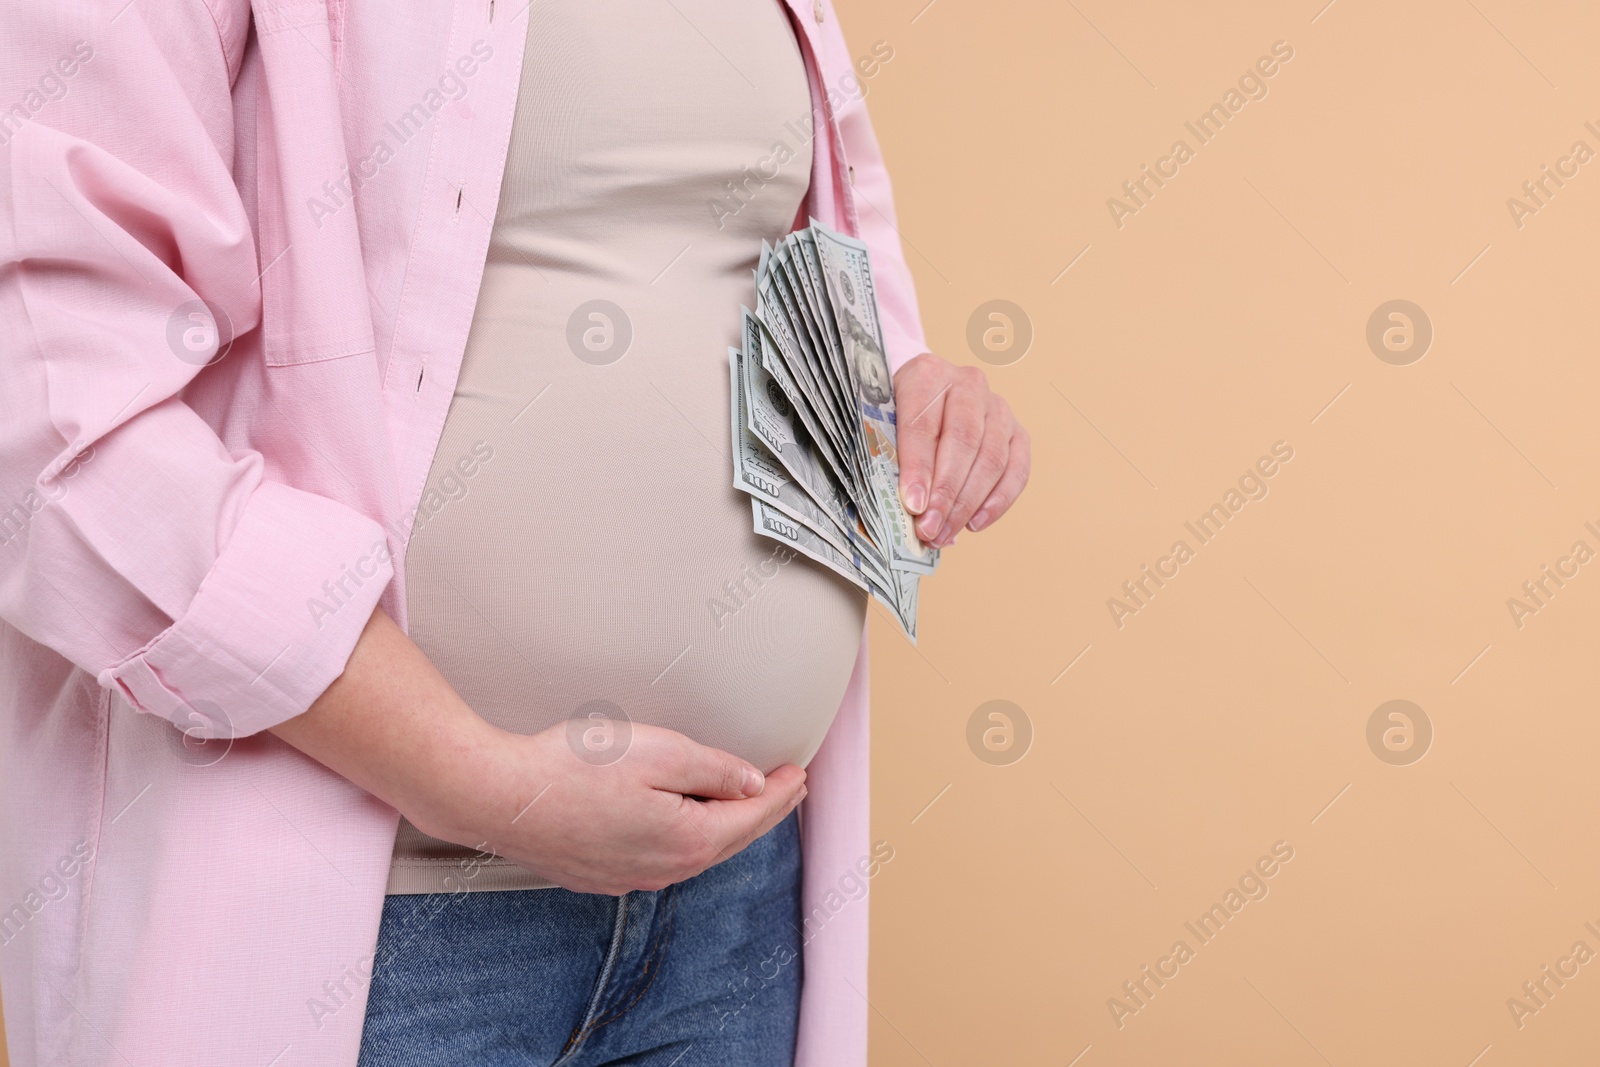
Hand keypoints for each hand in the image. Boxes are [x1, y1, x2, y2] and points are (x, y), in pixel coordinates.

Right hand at [418, 720, 807, 894]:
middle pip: (728, 841)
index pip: (751, 818)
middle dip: (763, 813)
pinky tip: (685, 823)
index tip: (801, 773)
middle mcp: (663, 870)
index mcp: (687, 841)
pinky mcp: (601, 873)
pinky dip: (688, 837)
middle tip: (788, 790)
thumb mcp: (658, 752)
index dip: (781, 794)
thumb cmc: (572, 768)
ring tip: (746, 804)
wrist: (498, 798)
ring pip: (695, 852)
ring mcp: (630, 877)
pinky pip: (662, 857)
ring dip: (726, 827)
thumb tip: (752, 785)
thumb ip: (713, 770)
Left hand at [894, 353, 1030, 546]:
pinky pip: (1017, 470)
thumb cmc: (900, 413)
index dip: (919, 468)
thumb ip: (890, 458)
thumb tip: (908, 511)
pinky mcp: (1018, 431)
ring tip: (946, 532)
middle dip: (945, 492)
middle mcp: (968, 385)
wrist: (926, 391)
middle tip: (929, 528)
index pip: (923, 424)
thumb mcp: (883, 424)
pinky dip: (998, 501)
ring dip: (968, 503)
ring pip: (992, 458)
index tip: (913, 505)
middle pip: (963, 441)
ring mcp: (998, 407)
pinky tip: (974, 523)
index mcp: (927, 375)